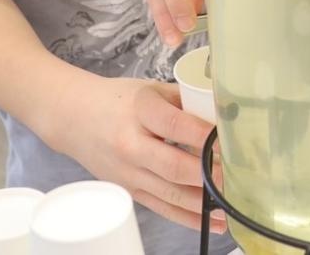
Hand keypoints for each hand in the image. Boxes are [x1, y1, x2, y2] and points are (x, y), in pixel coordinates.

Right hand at [58, 76, 222, 232]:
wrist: (73, 117)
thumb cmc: (117, 100)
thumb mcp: (150, 89)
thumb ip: (185, 101)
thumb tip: (225, 113)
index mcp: (140, 110)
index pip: (175, 126)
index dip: (204, 137)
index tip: (229, 142)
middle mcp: (131, 144)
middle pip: (174, 167)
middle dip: (209, 175)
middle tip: (237, 177)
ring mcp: (128, 172)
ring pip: (171, 193)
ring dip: (204, 202)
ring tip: (232, 204)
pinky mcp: (129, 190)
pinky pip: (162, 207)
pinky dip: (188, 217)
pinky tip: (212, 220)